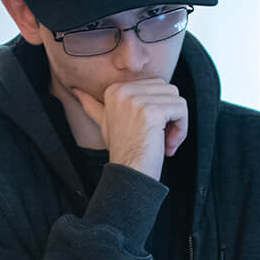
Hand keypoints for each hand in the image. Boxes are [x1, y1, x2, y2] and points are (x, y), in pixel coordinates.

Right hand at [70, 79, 187, 178]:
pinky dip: (182, 129)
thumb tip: (77, 91)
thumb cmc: (122, 150)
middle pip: (168, 89)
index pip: (155, 85)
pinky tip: (168, 145)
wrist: (128, 174)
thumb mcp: (105, 123)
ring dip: (178, 123)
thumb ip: (93, 106)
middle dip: (171, 114)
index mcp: (114, 89)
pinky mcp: (151, 112)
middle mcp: (123, 91)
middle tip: (162, 138)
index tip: (152, 131)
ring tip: (165, 142)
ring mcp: (137, 101)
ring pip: (177, 99)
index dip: (160, 109)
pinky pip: (181, 109)